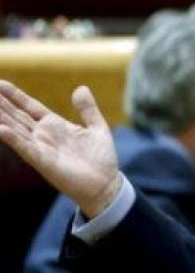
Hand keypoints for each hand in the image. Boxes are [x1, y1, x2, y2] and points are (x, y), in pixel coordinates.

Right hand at [0, 81, 119, 217]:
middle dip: (1, 103)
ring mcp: (41, 148)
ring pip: (15, 129)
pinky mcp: (44, 162)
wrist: (106, 184)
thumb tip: (81, 88)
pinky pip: (25, 148)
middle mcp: (43, 135)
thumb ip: (88, 109)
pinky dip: (13, 139)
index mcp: (55, 125)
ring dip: (1, 117)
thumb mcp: (97, 128)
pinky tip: (1, 129)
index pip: (29, 106)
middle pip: (16, 115)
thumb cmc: (101, 159)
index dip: (14, 95)